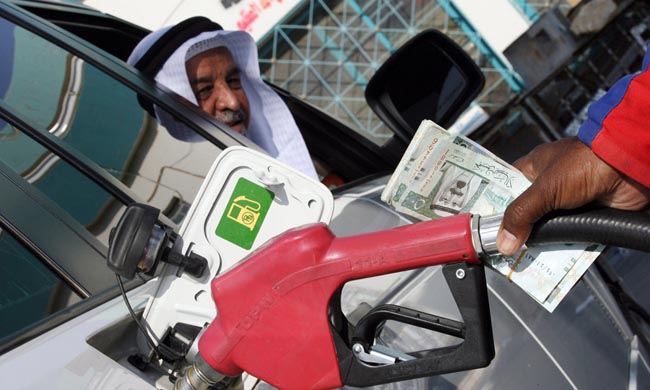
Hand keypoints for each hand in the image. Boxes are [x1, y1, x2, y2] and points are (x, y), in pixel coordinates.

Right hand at [496, 137, 649, 255]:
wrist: (630, 169)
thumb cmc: (585, 164)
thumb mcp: (544, 189)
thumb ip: (521, 215)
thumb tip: (504, 243)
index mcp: (533, 169)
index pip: (506, 189)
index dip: (494, 207)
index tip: (484, 227)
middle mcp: (549, 186)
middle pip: (525, 214)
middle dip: (517, 232)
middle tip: (503, 250)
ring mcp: (568, 203)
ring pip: (546, 228)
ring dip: (540, 243)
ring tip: (523, 261)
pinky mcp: (585, 217)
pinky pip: (569, 236)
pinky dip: (563, 247)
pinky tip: (551, 260)